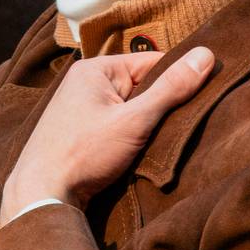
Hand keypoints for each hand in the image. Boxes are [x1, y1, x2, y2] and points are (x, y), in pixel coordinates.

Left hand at [0, 46, 214, 222]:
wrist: (41, 194)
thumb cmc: (84, 153)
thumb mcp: (134, 120)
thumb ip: (170, 89)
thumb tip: (205, 55)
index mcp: (96, 69)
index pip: (152, 62)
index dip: (179, 78)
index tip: (208, 95)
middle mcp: (86, 83)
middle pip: (142, 86)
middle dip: (163, 106)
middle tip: (186, 125)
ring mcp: (82, 108)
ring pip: (131, 109)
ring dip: (148, 125)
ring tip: (164, 141)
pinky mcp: (81, 131)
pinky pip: (117, 125)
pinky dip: (132, 137)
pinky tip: (142, 152)